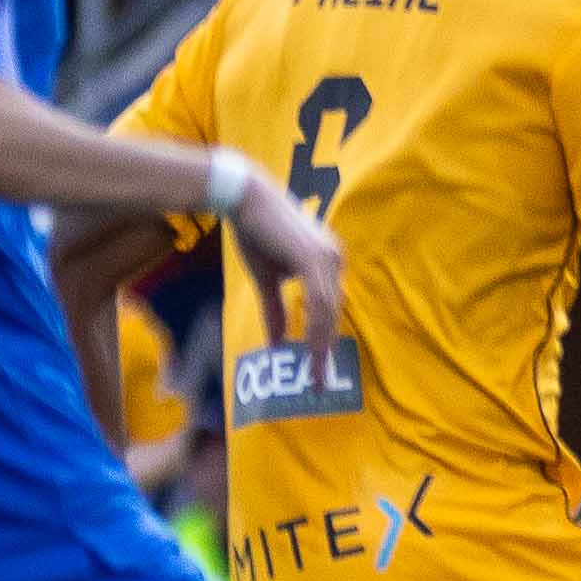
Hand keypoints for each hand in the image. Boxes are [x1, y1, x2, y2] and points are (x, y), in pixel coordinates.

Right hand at [222, 174, 343, 366]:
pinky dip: (314, 327)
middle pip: (334, 312)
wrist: (245, 198)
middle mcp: (335, 259)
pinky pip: (318, 301)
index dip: (324, 336)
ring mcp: (328, 258)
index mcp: (328, 262)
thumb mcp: (267, 277)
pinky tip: (307, 349)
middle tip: (319, 381)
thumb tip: (278, 339)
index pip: (330, 306)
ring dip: (321, 345)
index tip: (317, 366)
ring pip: (328, 311)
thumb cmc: (255, 232)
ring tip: (313, 373)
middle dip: (326, 348)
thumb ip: (276, 308)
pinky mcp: (314, 258)